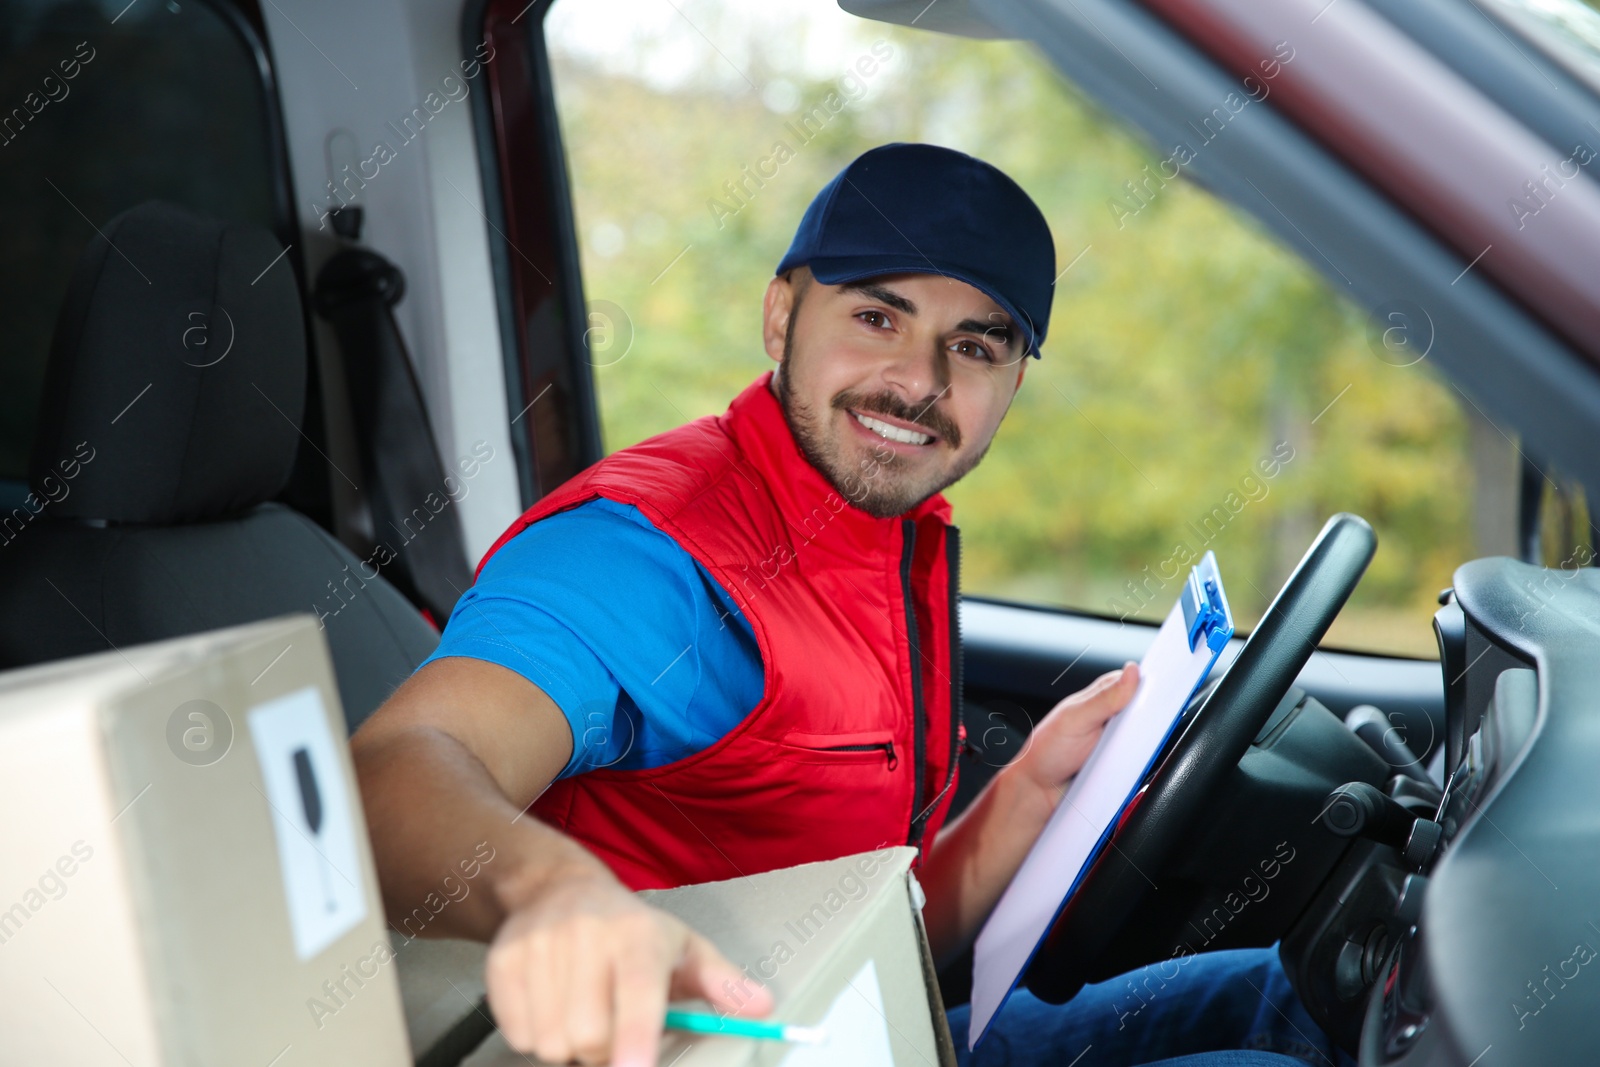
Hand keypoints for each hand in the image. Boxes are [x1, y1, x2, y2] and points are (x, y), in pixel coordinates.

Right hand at [486, 870, 772, 1064]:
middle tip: (610, 1030)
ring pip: (550, 1041)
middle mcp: (586, 934)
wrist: (557, 888)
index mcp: (637, 935)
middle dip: (602, 1051)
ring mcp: (540, 945)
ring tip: (580, 1012)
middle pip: (588, 1035)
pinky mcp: (502, 960)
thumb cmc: (628, 928)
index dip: (634, 1039)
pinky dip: (534, 1034)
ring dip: (567, 1045)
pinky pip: (517, 1032)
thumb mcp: (683, 947)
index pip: (637, 995)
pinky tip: (550, 1003)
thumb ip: (722, 983)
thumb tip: (762, 1005)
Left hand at [1010, 662, 1139, 801]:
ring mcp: (1116, 741)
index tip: (1164, 696)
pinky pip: (1140, 762)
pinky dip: (1142, 765)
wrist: (1037, 791)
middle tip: (1142, 732)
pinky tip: (1138, 768)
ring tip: (1134, 753)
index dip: (1152, 688)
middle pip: (1146, 713)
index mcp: (1100, 697)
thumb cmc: (1044, 752)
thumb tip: (1131, 672)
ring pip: (1147, 739)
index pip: (1137, 684)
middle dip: (1153, 721)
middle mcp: (1110, 717)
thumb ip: (1104, 698)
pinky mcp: (1119, 764)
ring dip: (1148, 746)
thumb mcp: (1075, 720)